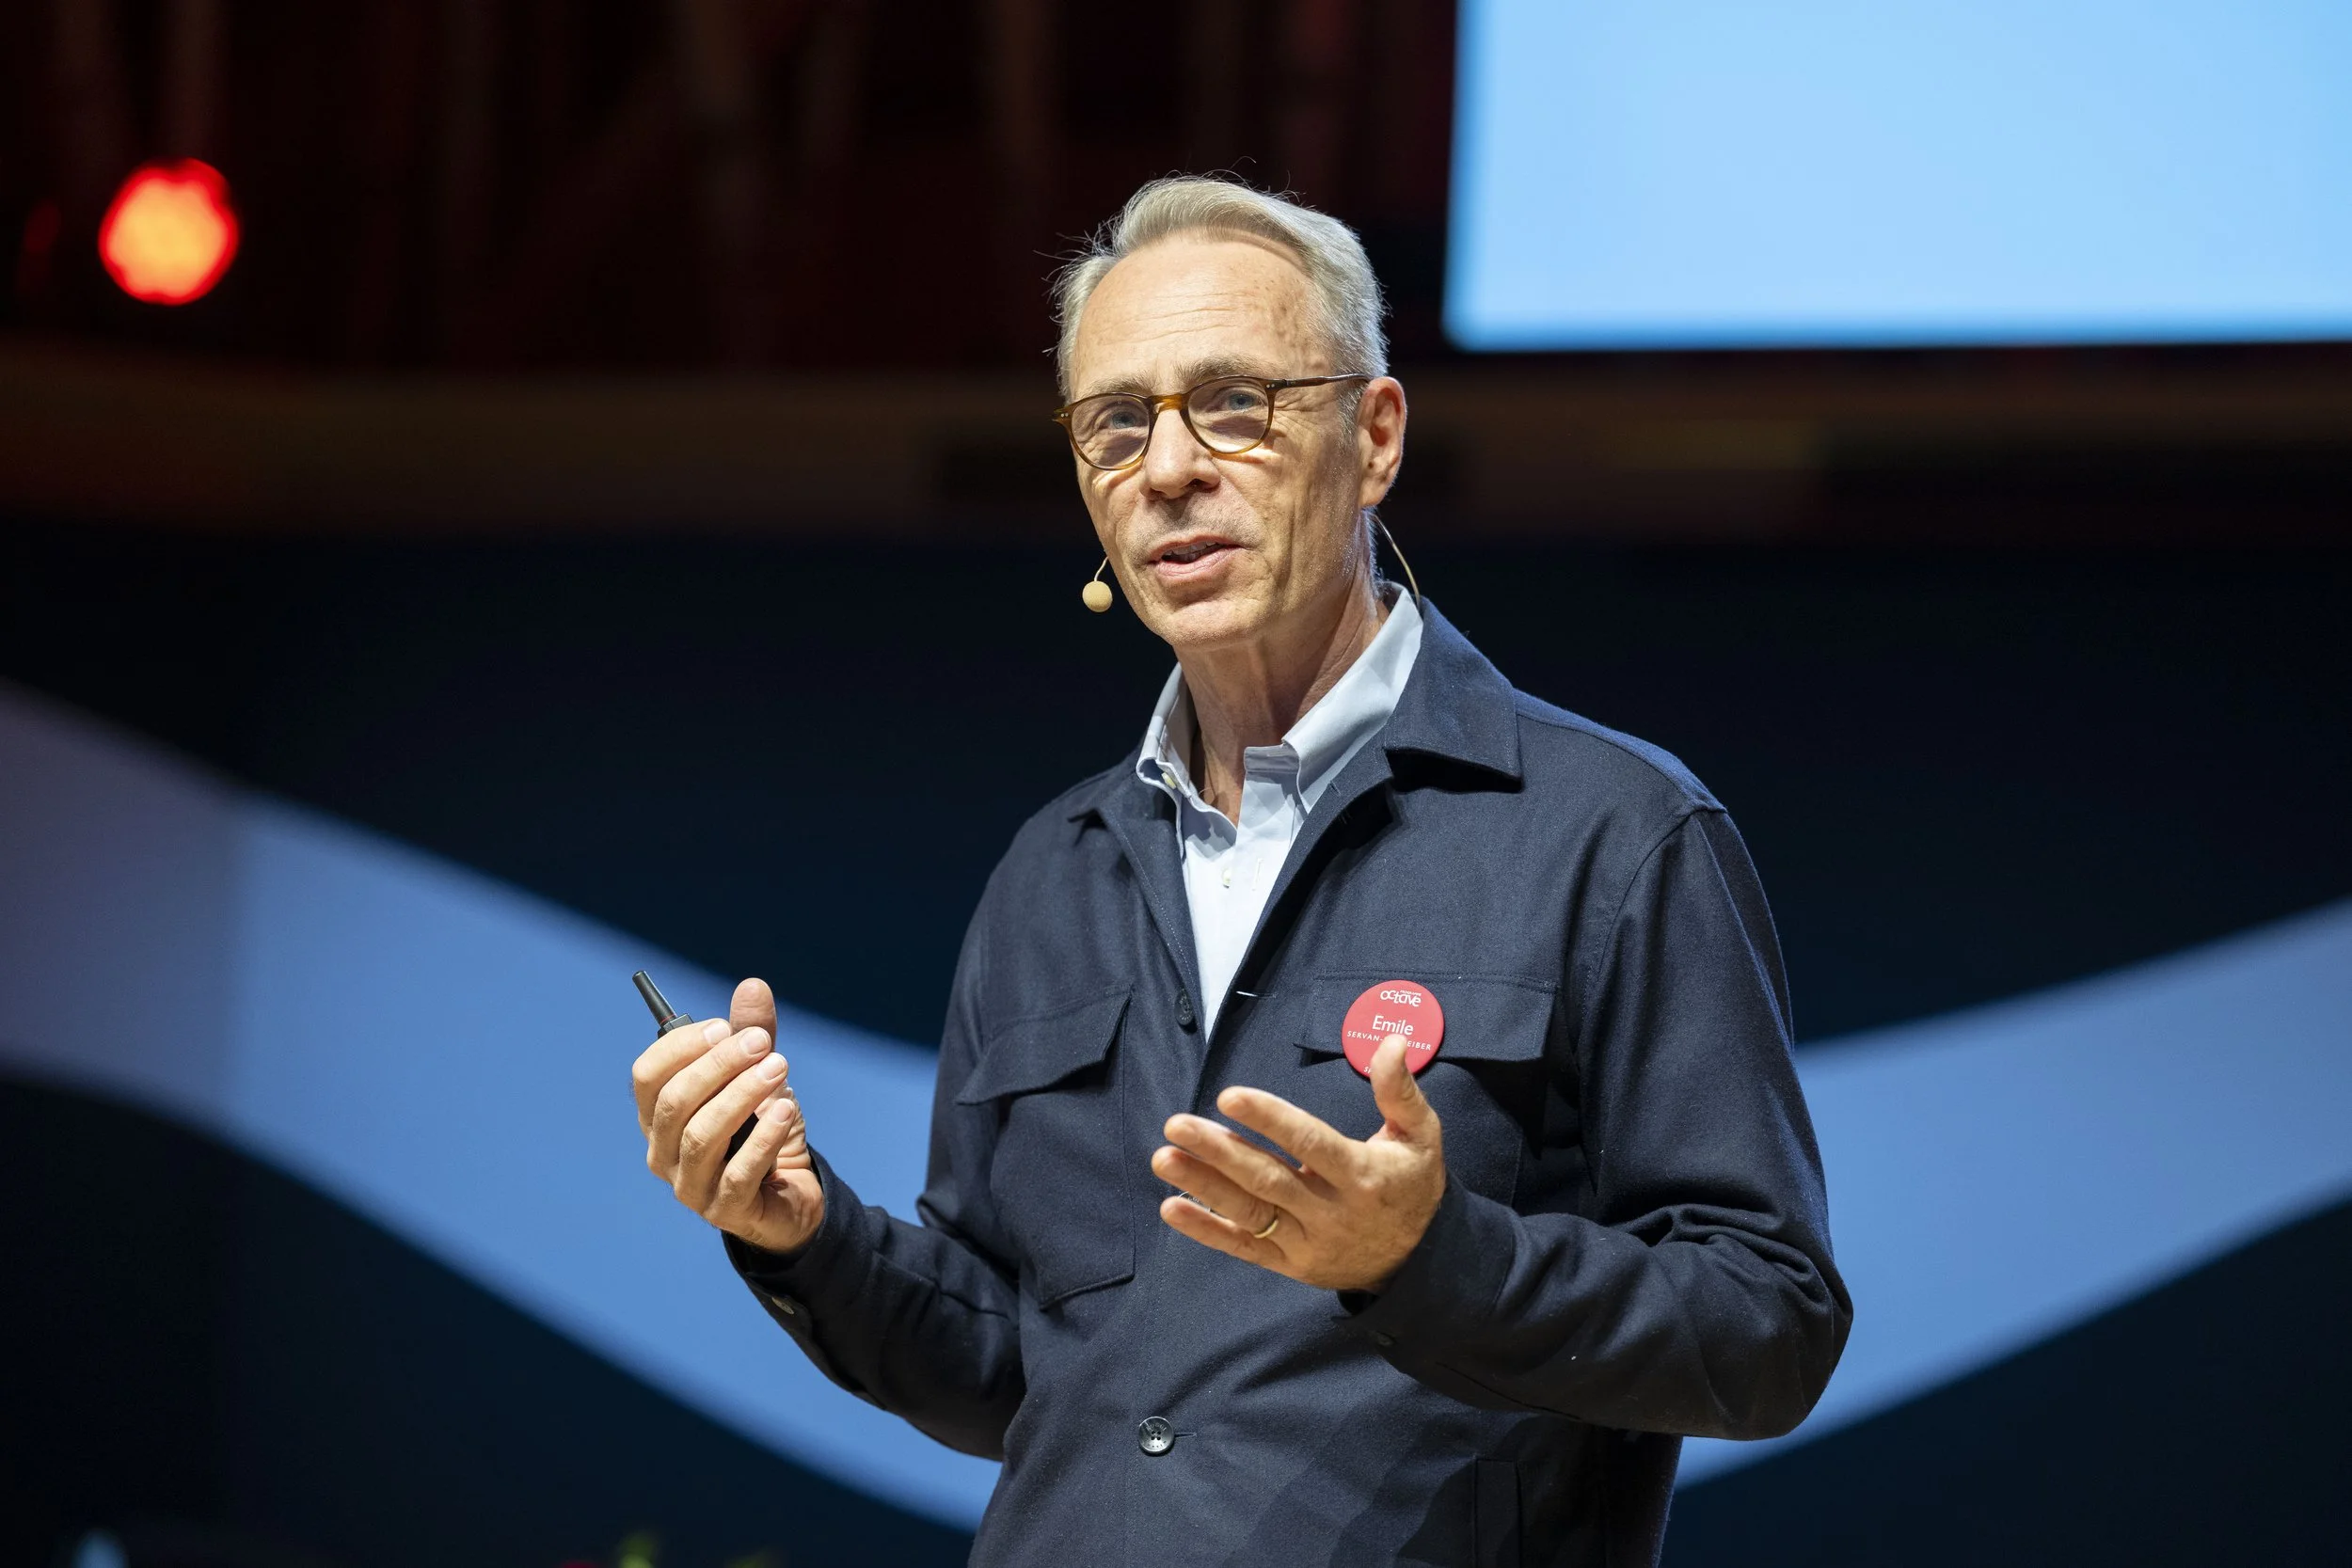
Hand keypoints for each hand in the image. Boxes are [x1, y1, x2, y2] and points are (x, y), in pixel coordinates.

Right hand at [631, 976, 823, 1253]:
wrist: (791, 1192)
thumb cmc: (761, 1129)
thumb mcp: (758, 1076)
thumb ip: (751, 1035)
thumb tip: (753, 985)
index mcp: (659, 1117)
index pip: (648, 1077)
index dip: (682, 1047)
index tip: (724, 1026)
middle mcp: (663, 1153)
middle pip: (674, 1103)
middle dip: (718, 1066)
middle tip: (762, 1043)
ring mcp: (690, 1187)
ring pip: (701, 1136)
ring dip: (741, 1096)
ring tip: (780, 1068)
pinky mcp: (725, 1211)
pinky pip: (738, 1173)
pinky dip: (762, 1137)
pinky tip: (786, 1109)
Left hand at [1151, 1032, 1445, 1291]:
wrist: (1419, 1262)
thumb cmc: (1414, 1186)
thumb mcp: (1421, 1137)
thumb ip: (1401, 1091)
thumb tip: (1392, 1043)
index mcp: (1362, 1175)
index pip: (1309, 1143)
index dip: (1270, 1120)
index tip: (1229, 1097)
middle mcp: (1331, 1212)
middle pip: (1268, 1179)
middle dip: (1219, 1151)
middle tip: (1176, 1124)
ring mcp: (1308, 1242)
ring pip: (1250, 1212)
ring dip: (1203, 1186)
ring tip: (1164, 1159)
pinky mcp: (1291, 1264)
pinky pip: (1244, 1247)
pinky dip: (1207, 1230)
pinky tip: (1173, 1207)